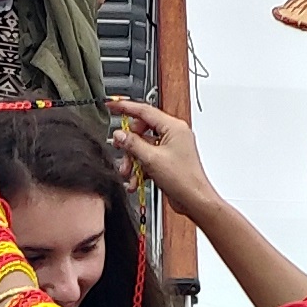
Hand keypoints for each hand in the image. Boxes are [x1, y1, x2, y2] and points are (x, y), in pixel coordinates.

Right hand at [110, 98, 216, 217]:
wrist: (194, 200)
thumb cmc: (184, 180)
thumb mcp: (152, 159)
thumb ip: (133, 144)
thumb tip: (120, 135)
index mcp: (173, 127)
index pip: (144, 111)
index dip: (125, 107)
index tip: (112, 105)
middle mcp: (173, 134)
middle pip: (141, 130)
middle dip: (129, 144)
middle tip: (120, 150)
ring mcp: (170, 147)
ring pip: (143, 146)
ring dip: (133, 160)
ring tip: (128, 172)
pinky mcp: (167, 160)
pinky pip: (148, 158)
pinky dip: (140, 168)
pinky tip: (135, 180)